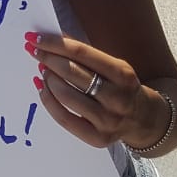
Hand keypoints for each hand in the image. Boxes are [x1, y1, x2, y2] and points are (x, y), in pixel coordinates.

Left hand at [27, 31, 154, 147]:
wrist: (143, 119)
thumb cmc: (119, 86)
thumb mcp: (112, 66)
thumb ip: (85, 54)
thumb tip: (52, 38)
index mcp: (123, 74)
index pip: (82, 53)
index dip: (55, 44)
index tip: (34, 37)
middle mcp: (118, 98)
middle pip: (72, 73)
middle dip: (47, 58)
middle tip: (33, 51)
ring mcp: (108, 120)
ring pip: (66, 96)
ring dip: (48, 79)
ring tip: (43, 70)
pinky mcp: (98, 138)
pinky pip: (63, 117)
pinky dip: (47, 100)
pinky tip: (42, 88)